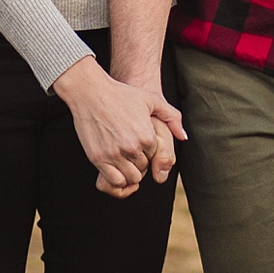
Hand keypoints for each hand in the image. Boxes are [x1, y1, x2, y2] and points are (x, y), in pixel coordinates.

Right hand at [52, 58, 186, 198]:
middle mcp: (132, 148)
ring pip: (130, 179)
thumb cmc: (120, 93)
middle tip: (128, 148)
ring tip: (122, 158)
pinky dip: (117, 178)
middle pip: (143, 169)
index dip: (147, 151)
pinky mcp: (98, 158)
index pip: (155, 157)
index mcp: (147, 136)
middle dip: (138, 162)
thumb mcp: (151, 99)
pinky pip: (114, 181)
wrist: (90, 91)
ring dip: (128, 171)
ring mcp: (114, 154)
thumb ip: (172, 117)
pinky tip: (114, 166)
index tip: (138, 140)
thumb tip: (183, 136)